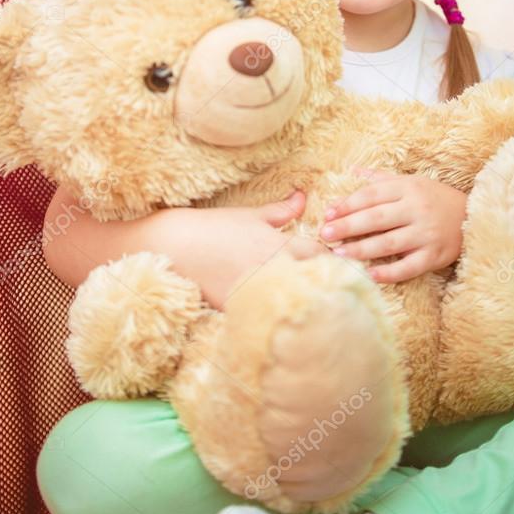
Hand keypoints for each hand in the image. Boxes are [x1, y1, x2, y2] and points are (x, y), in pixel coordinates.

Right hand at [174, 191, 328, 309]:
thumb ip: (281, 210)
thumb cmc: (215, 227)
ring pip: (296, 301)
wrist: (178, 246)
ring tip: (310, 302)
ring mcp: (259, 292)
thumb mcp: (250, 216)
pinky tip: (281, 316)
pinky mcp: (242, 309)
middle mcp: (274, 270)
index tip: (335, 261)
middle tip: (330, 284)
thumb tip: (303, 197)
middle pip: (315, 281)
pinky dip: (277, 314)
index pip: (321, 254)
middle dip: (325, 281)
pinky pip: (269, 315)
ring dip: (305, 300)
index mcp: (280, 245)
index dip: (332, 258)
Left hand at [319, 169, 466, 283]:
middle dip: (348, 227)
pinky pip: (409, 266)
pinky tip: (370, 275)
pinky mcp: (435, 255)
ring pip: (389, 243)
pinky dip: (389, 272)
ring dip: (362, 250)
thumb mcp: (411, 182)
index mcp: (408, 188)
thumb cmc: (434, 198)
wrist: (474, 216)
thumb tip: (351, 170)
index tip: (327, 214)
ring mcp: (427, 233)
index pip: (372, 195)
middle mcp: (417, 209)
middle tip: (325, 234)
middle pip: (377, 218)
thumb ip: (380, 179)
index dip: (348, 204)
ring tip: (339, 254)